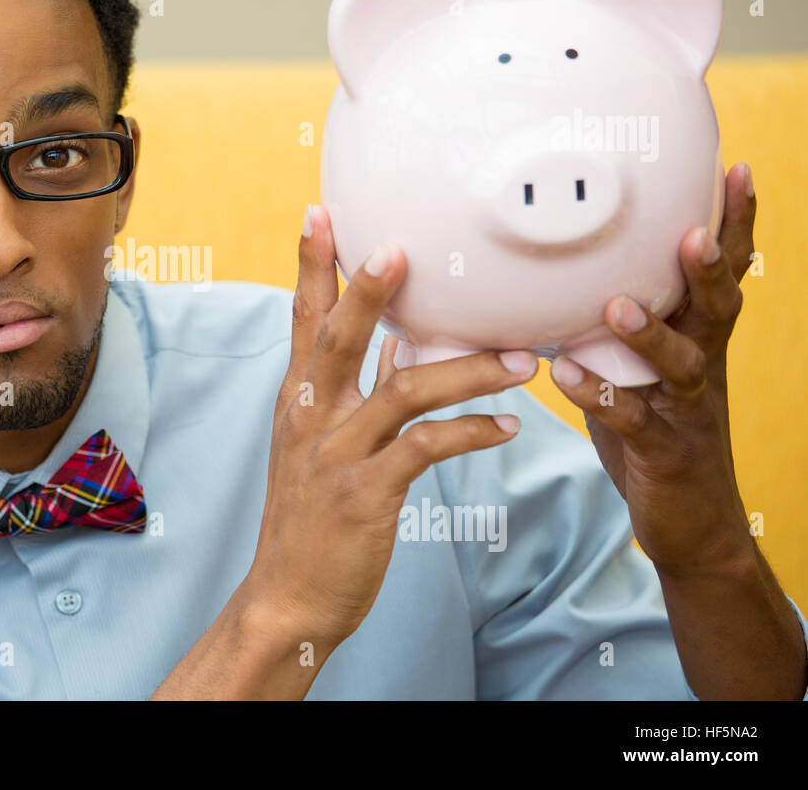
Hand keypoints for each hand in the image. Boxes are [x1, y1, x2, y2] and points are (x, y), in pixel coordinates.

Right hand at [243, 203, 540, 649]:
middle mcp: (313, 417)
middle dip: (368, 291)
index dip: (311, 266)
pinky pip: (427, 451)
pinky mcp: (366, 496)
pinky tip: (508, 427)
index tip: (321, 213)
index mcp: (300, 399)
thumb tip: (396, 343)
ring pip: (403, 393)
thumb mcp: (321, 446)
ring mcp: (337, 456)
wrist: (288, 597)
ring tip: (522, 359)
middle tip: (401, 248)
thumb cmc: (312, 518)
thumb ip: (358, 392)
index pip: (303, 320)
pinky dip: (471, 433)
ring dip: (467, 371)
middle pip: (337, 339)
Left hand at [549, 162, 758, 578]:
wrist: (693, 524)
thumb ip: (616, 324)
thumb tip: (565, 273)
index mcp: (700, 340)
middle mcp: (704, 368)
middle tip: (694, 228)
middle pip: (718, 308)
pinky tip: (564, 376)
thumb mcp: (642, 368)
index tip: (733, 170)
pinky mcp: (664, 452)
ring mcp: (688, 412)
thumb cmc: (656, 431)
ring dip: (650, 334)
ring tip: (616, 305)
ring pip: (682, 365)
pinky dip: (599, 398)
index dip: (734, 224)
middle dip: (709, 266)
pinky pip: (632, 421)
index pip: (724, 274)